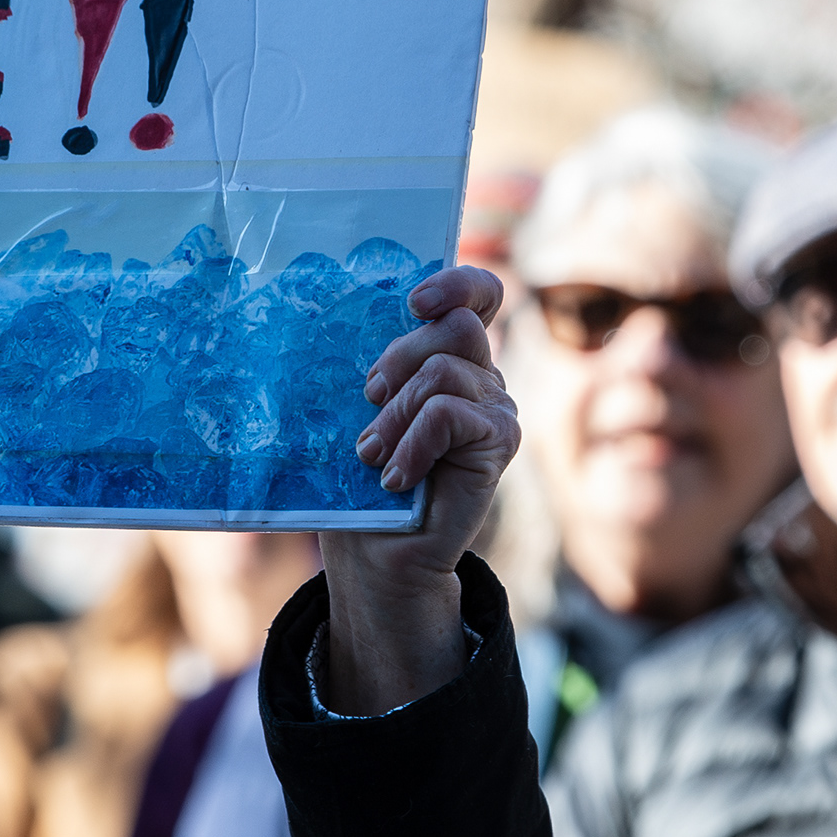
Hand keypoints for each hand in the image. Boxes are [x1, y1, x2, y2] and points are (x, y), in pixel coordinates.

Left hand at [325, 265, 516, 712]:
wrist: (379, 553)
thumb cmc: (360, 482)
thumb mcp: (358, 414)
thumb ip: (375, 370)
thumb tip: (336, 321)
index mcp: (448, 359)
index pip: (478, 296)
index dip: (456, 284)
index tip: (413, 302)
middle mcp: (481, 378)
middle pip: (459, 326)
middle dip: (401, 356)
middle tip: (367, 399)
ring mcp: (495, 409)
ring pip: (447, 371)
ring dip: (396, 414)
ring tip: (371, 456)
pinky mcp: (500, 441)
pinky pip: (452, 413)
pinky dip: (414, 442)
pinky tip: (397, 477)